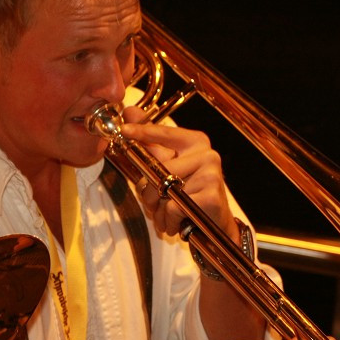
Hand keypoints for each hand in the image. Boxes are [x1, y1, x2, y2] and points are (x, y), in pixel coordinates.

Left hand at [120, 107, 236, 238]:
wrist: (214, 226)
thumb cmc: (189, 197)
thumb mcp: (168, 170)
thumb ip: (150, 143)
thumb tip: (130, 112)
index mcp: (195, 143)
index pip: (165, 133)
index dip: (143, 131)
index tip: (124, 129)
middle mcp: (207, 154)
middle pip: (159, 170)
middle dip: (149, 194)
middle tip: (155, 205)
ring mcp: (211, 174)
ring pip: (165, 191)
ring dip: (160, 210)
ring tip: (170, 215)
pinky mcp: (212, 196)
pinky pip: (174, 208)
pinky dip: (170, 220)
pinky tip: (180, 222)